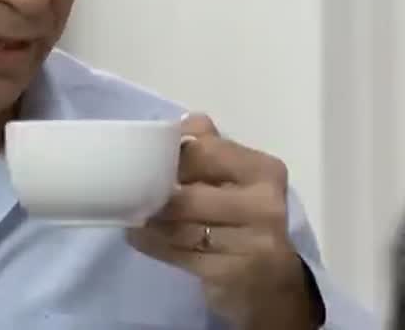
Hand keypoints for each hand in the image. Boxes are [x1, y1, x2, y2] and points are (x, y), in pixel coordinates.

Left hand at [125, 114, 320, 329]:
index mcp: (263, 171)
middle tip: (132, 194)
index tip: (148, 161)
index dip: (169, 157)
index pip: (201, 150)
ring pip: (179, 226)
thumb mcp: (236, 181)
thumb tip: (183, 122)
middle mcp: (264, 204)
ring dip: (149, 222)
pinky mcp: (232, 274)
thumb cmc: (246, 221)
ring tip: (135, 216)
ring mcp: (252, 243)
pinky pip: (180, 254)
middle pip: (186, 195)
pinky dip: (154, 244)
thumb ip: (210, 149)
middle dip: (154, 196)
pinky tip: (142, 238)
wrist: (272, 283)